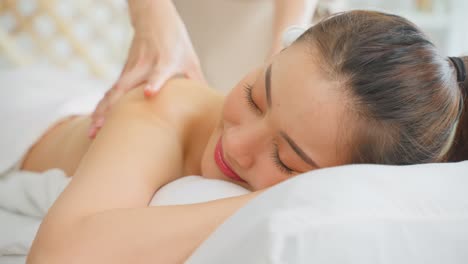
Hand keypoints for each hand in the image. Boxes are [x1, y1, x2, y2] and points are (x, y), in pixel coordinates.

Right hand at [88, 0, 205, 137]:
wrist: (152, 17)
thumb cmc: (175, 40)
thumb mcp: (190, 58)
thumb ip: (197, 82)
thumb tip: (211, 105)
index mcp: (165, 60)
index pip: (159, 72)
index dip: (155, 82)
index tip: (150, 93)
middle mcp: (144, 65)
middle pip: (125, 87)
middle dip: (113, 109)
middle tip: (103, 128)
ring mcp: (131, 69)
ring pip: (113, 92)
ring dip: (102, 112)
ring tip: (93, 133)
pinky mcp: (124, 73)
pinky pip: (111, 92)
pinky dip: (102, 107)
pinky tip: (95, 124)